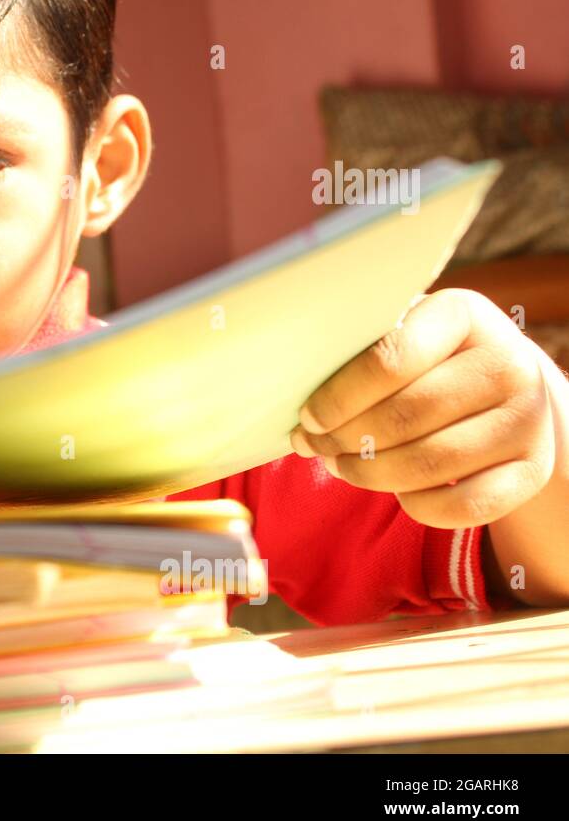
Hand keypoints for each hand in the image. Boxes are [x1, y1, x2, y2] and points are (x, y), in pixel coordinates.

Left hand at [289, 288, 558, 529]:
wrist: (505, 392)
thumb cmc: (427, 360)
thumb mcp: (402, 334)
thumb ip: (359, 350)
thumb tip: (286, 382)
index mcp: (464, 315)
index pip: (392, 358)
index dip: (338, 396)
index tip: (307, 416)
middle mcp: (508, 363)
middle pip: (404, 416)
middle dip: (343, 438)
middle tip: (311, 444)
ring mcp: (529, 419)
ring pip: (427, 464)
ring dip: (367, 473)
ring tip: (339, 464)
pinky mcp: (533, 469)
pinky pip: (461, 505)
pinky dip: (415, 504)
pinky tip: (395, 488)